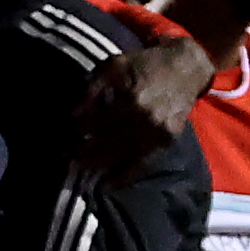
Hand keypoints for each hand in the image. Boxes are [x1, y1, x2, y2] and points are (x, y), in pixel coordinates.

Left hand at [75, 38, 211, 181]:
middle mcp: (145, 120)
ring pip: (121, 155)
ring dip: (97, 164)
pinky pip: (142, 164)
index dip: (77, 130)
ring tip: (77, 169)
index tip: (63, 135)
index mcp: (131, 100)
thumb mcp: (114, 66)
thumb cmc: (145, 64)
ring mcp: (157, 134)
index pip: (95, 122)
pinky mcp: (166, 142)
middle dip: (82, 151)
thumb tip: (74, 115)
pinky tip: (106, 186)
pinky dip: (124, 177)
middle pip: (106, 142)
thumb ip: (93, 89)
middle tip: (63, 157)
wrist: (186, 68)